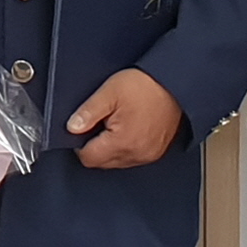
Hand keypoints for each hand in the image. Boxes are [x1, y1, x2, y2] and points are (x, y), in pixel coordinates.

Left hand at [65, 67, 184, 169]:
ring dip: (111, 148)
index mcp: (122, 143)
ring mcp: (148, 155)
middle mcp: (137, 154)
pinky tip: (127, 129)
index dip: (79, 144)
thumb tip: (72, 127)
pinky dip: (125, 147)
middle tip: (100, 122)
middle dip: (95, 146)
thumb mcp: (110, 92)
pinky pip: (132, 157)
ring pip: (117, 161)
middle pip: (102, 162)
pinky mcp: (156, 152)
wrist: (175, 84)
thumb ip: (87, 112)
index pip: (89, 158)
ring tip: (116, 123)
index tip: (82, 129)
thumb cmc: (145, 86)